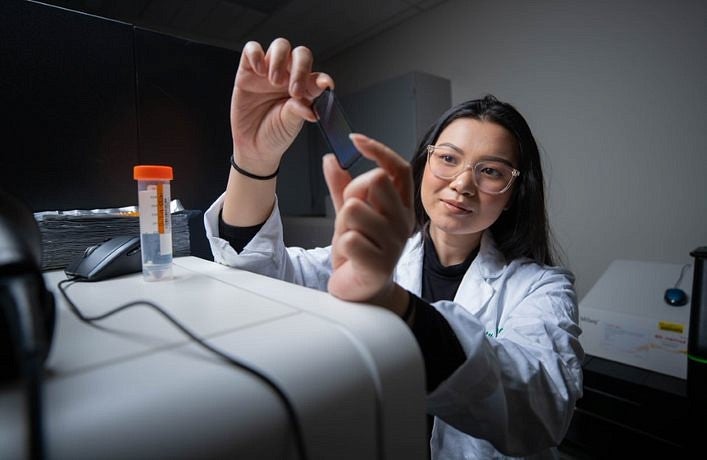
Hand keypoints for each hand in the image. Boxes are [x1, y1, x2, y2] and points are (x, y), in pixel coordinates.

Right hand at [231, 38, 333, 175]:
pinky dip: (256, 54)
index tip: (325, 86)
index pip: (316, 76)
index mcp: (305, 89)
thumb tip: (312, 108)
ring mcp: (269, 71)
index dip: (322, 79)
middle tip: (294, 90)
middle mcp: (288, 76)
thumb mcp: (291, 124)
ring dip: (279, 60)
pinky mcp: (247, 70)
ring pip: (280, 46)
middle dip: (300, 68)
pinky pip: (251, 49)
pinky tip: (259, 70)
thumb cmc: (275, 134)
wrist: (252, 145)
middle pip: (300, 54)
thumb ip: (299, 110)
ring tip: (274, 81)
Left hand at [323, 134, 413, 306]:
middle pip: (374, 181)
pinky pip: (347, 239)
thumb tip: (331, 159)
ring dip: (343, 226)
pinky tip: (351, 257)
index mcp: (401, 206)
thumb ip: (342, 188)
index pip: (398, 168)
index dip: (378, 149)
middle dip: (352, 196)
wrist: (361, 293)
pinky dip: (341, 247)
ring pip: (354, 209)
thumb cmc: (359, 252)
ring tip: (351, 241)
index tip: (355, 139)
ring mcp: (394, 243)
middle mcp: (403, 222)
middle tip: (351, 219)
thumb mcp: (349, 216)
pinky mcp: (379, 264)